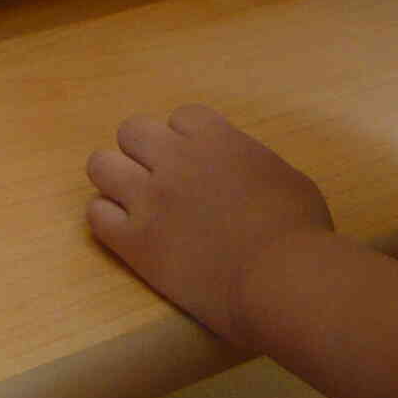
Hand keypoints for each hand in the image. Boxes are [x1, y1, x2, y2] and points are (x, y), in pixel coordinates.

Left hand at [87, 104, 335, 349]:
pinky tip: (130, 236)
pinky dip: (108, 222)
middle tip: (162, 184)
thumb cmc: (301, 233)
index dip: (188, 141)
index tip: (199, 165)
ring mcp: (149, 197)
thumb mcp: (285, 178)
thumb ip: (252, 165)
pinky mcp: (134, 240)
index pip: (181, 117)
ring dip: (116, 181)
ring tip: (136, 206)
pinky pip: (96, 216)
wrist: (284, 281)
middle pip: (132, 131)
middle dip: (145, 153)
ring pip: (100, 165)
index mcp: (215, 138)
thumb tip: (241, 174)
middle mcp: (174, 158)